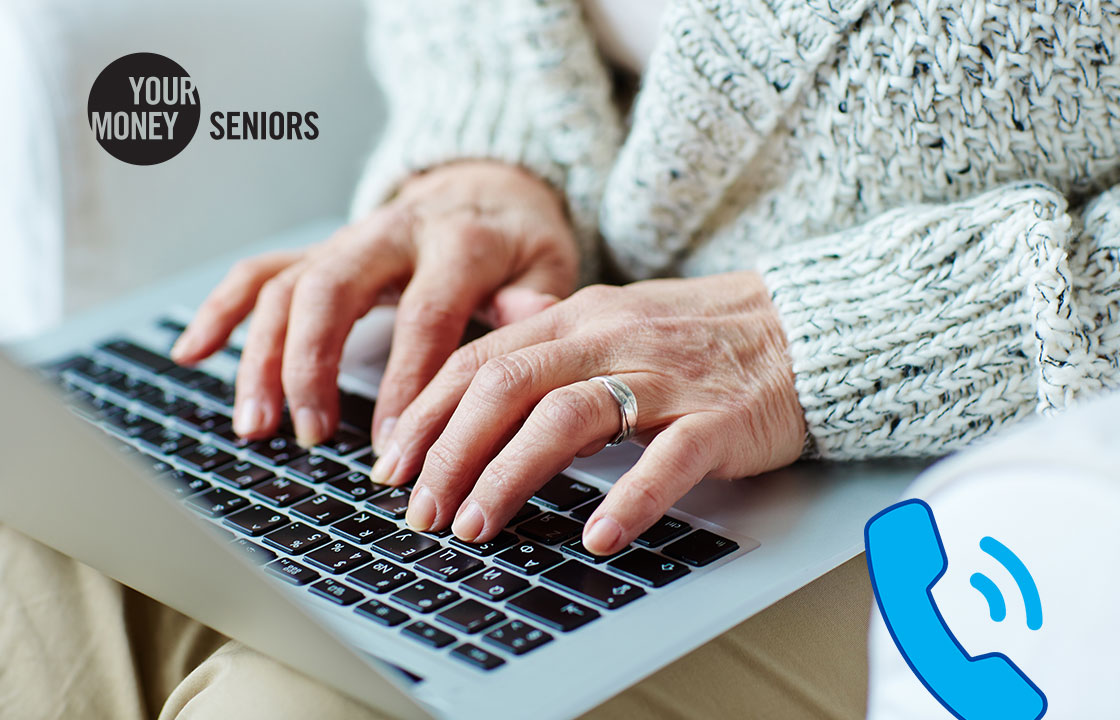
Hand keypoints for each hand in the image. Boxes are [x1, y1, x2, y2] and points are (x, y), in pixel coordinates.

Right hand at [170, 161, 578, 447]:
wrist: (491, 187)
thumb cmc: (520, 242)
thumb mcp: (549, 264)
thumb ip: (535, 296)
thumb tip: (533, 321)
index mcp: (459, 242)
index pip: (425, 315)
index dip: (406, 383)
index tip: (393, 448)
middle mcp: (394, 234)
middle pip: (333, 291)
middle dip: (312, 366)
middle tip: (313, 437)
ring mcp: (351, 240)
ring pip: (288, 286)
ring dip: (261, 357)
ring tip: (257, 426)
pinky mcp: (323, 250)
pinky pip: (261, 271)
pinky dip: (222, 310)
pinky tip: (192, 353)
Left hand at [376, 272, 806, 554]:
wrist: (804, 326)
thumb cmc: (704, 332)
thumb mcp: (618, 313)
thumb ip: (553, 324)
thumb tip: (498, 320)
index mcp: (578, 318)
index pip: (480, 360)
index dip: (426, 413)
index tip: (391, 466)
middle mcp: (610, 338)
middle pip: (506, 387)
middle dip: (450, 452)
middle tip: (421, 511)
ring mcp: (665, 376)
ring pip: (568, 416)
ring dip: (510, 475)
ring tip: (477, 526)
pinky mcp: (718, 416)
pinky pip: (668, 456)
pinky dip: (629, 496)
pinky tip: (598, 535)